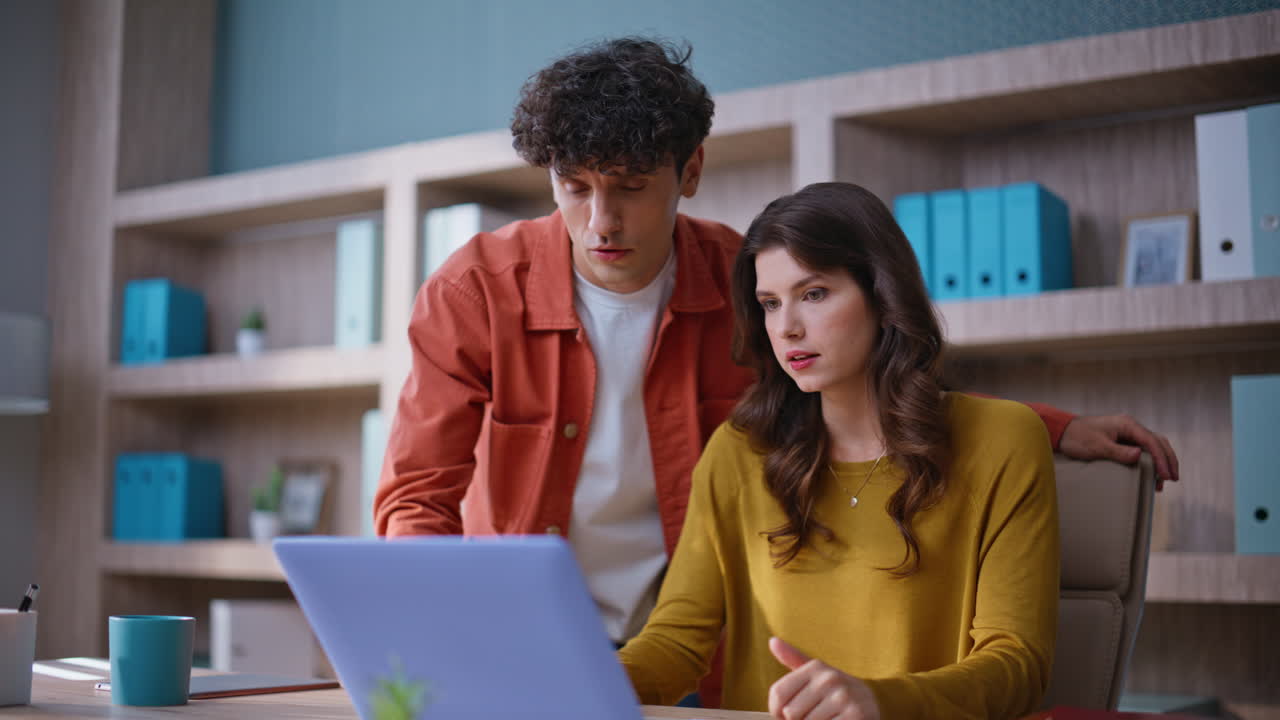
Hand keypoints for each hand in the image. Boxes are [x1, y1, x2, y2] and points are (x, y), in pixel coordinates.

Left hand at [767, 637, 879, 719]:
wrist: (875, 704)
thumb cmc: (837, 692)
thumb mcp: (817, 674)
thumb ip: (794, 659)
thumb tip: (772, 641)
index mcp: (815, 668)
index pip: (778, 694)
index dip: (777, 712)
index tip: (788, 714)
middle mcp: (829, 679)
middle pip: (790, 713)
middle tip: (815, 717)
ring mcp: (844, 698)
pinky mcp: (855, 716)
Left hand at [1058, 414, 1178, 489]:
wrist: (1062, 432)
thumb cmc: (1077, 437)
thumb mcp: (1097, 447)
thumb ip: (1118, 452)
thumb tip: (1139, 455)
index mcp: (1127, 424)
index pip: (1151, 441)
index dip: (1161, 459)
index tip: (1166, 475)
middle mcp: (1130, 427)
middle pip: (1157, 442)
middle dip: (1167, 460)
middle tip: (1173, 479)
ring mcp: (1127, 433)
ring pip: (1152, 446)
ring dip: (1160, 461)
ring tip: (1162, 482)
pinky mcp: (1122, 440)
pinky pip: (1142, 450)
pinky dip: (1150, 461)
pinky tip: (1150, 476)